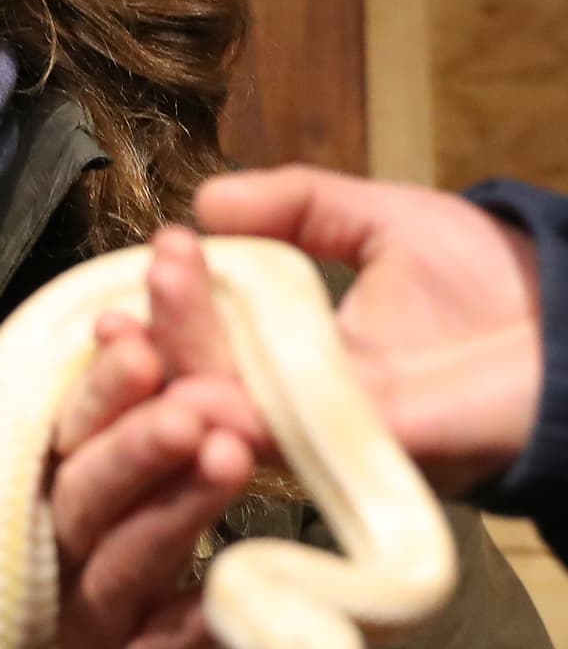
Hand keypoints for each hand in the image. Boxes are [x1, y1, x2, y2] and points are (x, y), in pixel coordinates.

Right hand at [0, 312, 256, 648]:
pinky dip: (203, 614)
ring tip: (232, 455)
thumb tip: (133, 318)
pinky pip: (170, 646)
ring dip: (174, 508)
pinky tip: (248, 578)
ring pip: (125, 561)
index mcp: (51, 489)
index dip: (99, 385)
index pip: (68, 428)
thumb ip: (115, 419)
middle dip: (136, 442)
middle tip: (193, 401)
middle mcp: (59, 551)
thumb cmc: (95, 572)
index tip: (135, 334)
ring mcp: (91, 622)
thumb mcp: (97, 492)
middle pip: (85, 491)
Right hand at [153, 169, 541, 493]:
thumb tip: (208, 198)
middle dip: (167, 325)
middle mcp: (301, 406)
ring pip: (229, 412)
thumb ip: (296, 205)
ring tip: (166, 286)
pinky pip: (291, 444)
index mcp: (293, 359)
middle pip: (201, 381)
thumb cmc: (491, 283)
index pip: (207, 340)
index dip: (170, 304)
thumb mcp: (377, 220)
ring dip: (186, 356)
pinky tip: (204, 379)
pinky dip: (241, 415)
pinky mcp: (376, 450)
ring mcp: (334, 434)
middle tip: (162, 260)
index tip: (158, 250)